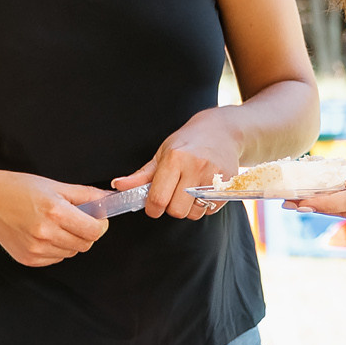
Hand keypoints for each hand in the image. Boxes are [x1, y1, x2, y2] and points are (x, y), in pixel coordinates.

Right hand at [0, 171, 109, 266]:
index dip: (100, 225)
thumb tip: (109, 200)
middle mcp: (46, 233)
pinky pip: (55, 259)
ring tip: (55, 225)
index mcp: (56, 212)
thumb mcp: (56, 185)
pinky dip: (55, 249)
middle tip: (75, 220)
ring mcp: (36, 249)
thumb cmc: (20, 189)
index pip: (94, 231)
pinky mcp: (28, 259)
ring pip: (71, 253)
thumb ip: (86, 195)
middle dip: (86, 233)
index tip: (97, 219)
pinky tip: (43, 234)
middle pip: (85, 244)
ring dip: (70, 241)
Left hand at [112, 111, 242, 218]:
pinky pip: (209, 210)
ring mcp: (213, 176)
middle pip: (176, 210)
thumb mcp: (162, 154)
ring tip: (190, 190)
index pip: (158, 199)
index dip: (152, 208)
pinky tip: (203, 189)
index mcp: (174, 159)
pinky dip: (204, 206)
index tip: (153, 204)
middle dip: (171, 208)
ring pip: (194, 213)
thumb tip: (118, 186)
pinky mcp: (227, 184)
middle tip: (173, 194)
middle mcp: (195, 167)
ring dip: (188, 208)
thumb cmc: (187, 143)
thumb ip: (141, 175)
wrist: (222, 131)